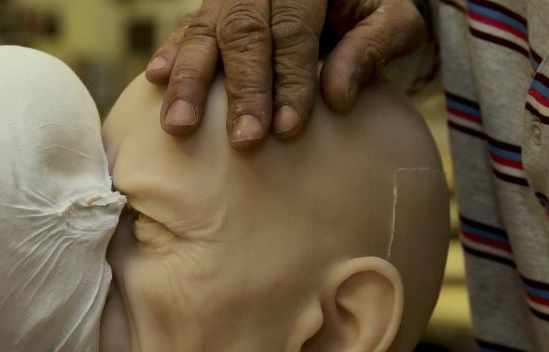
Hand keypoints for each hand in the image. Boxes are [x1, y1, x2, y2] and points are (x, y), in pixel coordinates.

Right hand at [146, 0, 425, 147]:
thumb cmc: (371, 11)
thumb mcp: (394, 20)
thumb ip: (373, 47)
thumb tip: (338, 96)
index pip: (294, 30)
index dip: (290, 79)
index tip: (287, 129)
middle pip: (245, 33)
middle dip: (243, 90)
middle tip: (243, 141)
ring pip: (205, 31)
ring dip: (190, 82)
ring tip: (180, 126)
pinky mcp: (211, 10)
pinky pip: (185, 27)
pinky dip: (170, 53)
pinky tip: (155, 78)